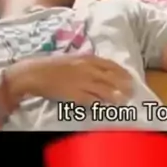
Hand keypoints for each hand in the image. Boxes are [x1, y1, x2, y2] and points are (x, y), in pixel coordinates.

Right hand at [8, 54, 132, 105]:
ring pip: (104, 89)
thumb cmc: (51, 66)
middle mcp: (87, 69)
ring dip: (115, 95)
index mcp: (86, 58)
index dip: (121, 72)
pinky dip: (99, 103)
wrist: (35, 73)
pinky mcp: (75, 94)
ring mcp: (82, 82)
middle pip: (110, 77)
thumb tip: (99, 69)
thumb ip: (86, 63)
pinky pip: (91, 100)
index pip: (109, 64)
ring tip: (123, 101)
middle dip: (122, 84)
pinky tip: (105, 107)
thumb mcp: (72, 59)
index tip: (129, 78)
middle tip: (132, 91)